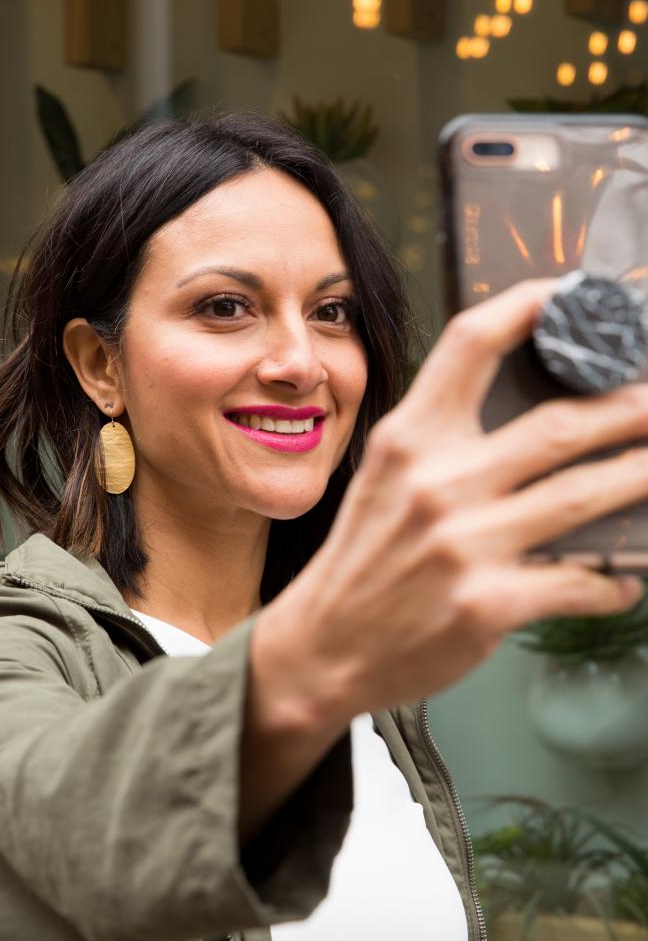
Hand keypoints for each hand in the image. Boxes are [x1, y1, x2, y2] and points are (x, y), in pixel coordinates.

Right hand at [257, 277, 647, 723]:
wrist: (324, 645)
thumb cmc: (363, 558)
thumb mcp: (384, 476)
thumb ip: (442, 437)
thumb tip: (530, 409)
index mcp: (408, 439)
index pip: (472, 343)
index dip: (532, 307)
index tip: (573, 296)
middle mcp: (438, 483)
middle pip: (559, 424)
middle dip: (629, 406)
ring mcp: (465, 544)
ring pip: (584, 495)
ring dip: (639, 476)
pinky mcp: (488, 604)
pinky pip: (579, 581)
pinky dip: (613, 579)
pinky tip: (623, 576)